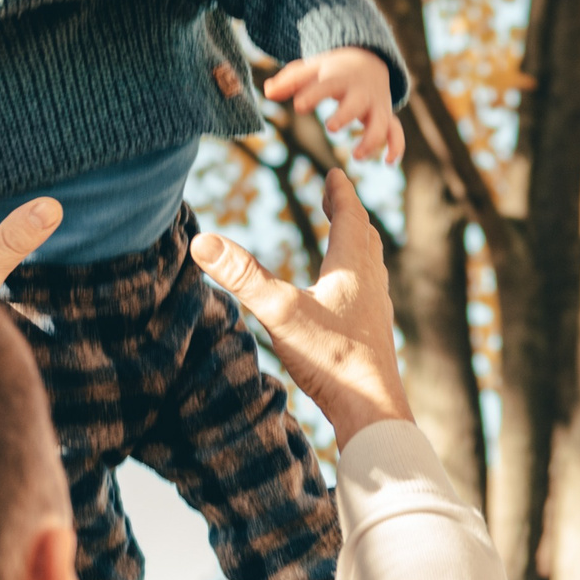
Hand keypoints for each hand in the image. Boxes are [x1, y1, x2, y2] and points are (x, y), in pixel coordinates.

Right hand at [190, 171, 410, 448]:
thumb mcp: (279, 312)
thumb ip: (242, 276)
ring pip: (371, 262)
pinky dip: (359, 274)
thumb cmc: (329, 358)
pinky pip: (370, 289)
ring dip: (357, 241)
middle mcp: (371, 281)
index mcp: (352, 266)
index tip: (334, 172)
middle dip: (348, 211)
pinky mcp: (376, 332)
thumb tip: (201, 241)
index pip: (349, 215)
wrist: (370, 407)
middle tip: (336, 195)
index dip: (339, 191)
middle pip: (363, 234)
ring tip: (346, 236)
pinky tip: (348, 295)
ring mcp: (377, 308)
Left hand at [262, 48, 403, 165]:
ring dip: (371, 140)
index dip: (313, 94)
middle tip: (331, 127)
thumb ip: (289, 81)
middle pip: (356, 103)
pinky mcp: (386, 117)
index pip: (326, 84)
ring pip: (380, 123)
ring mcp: (375, 106)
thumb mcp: (310, 69)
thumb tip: (268, 92)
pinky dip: (396, 147)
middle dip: (346, 114)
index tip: (299, 106)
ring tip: (357, 157)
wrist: (368, 61)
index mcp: (339, 78)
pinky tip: (387, 163)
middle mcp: (359, 93)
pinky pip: (396, 132)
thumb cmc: (331, 70)